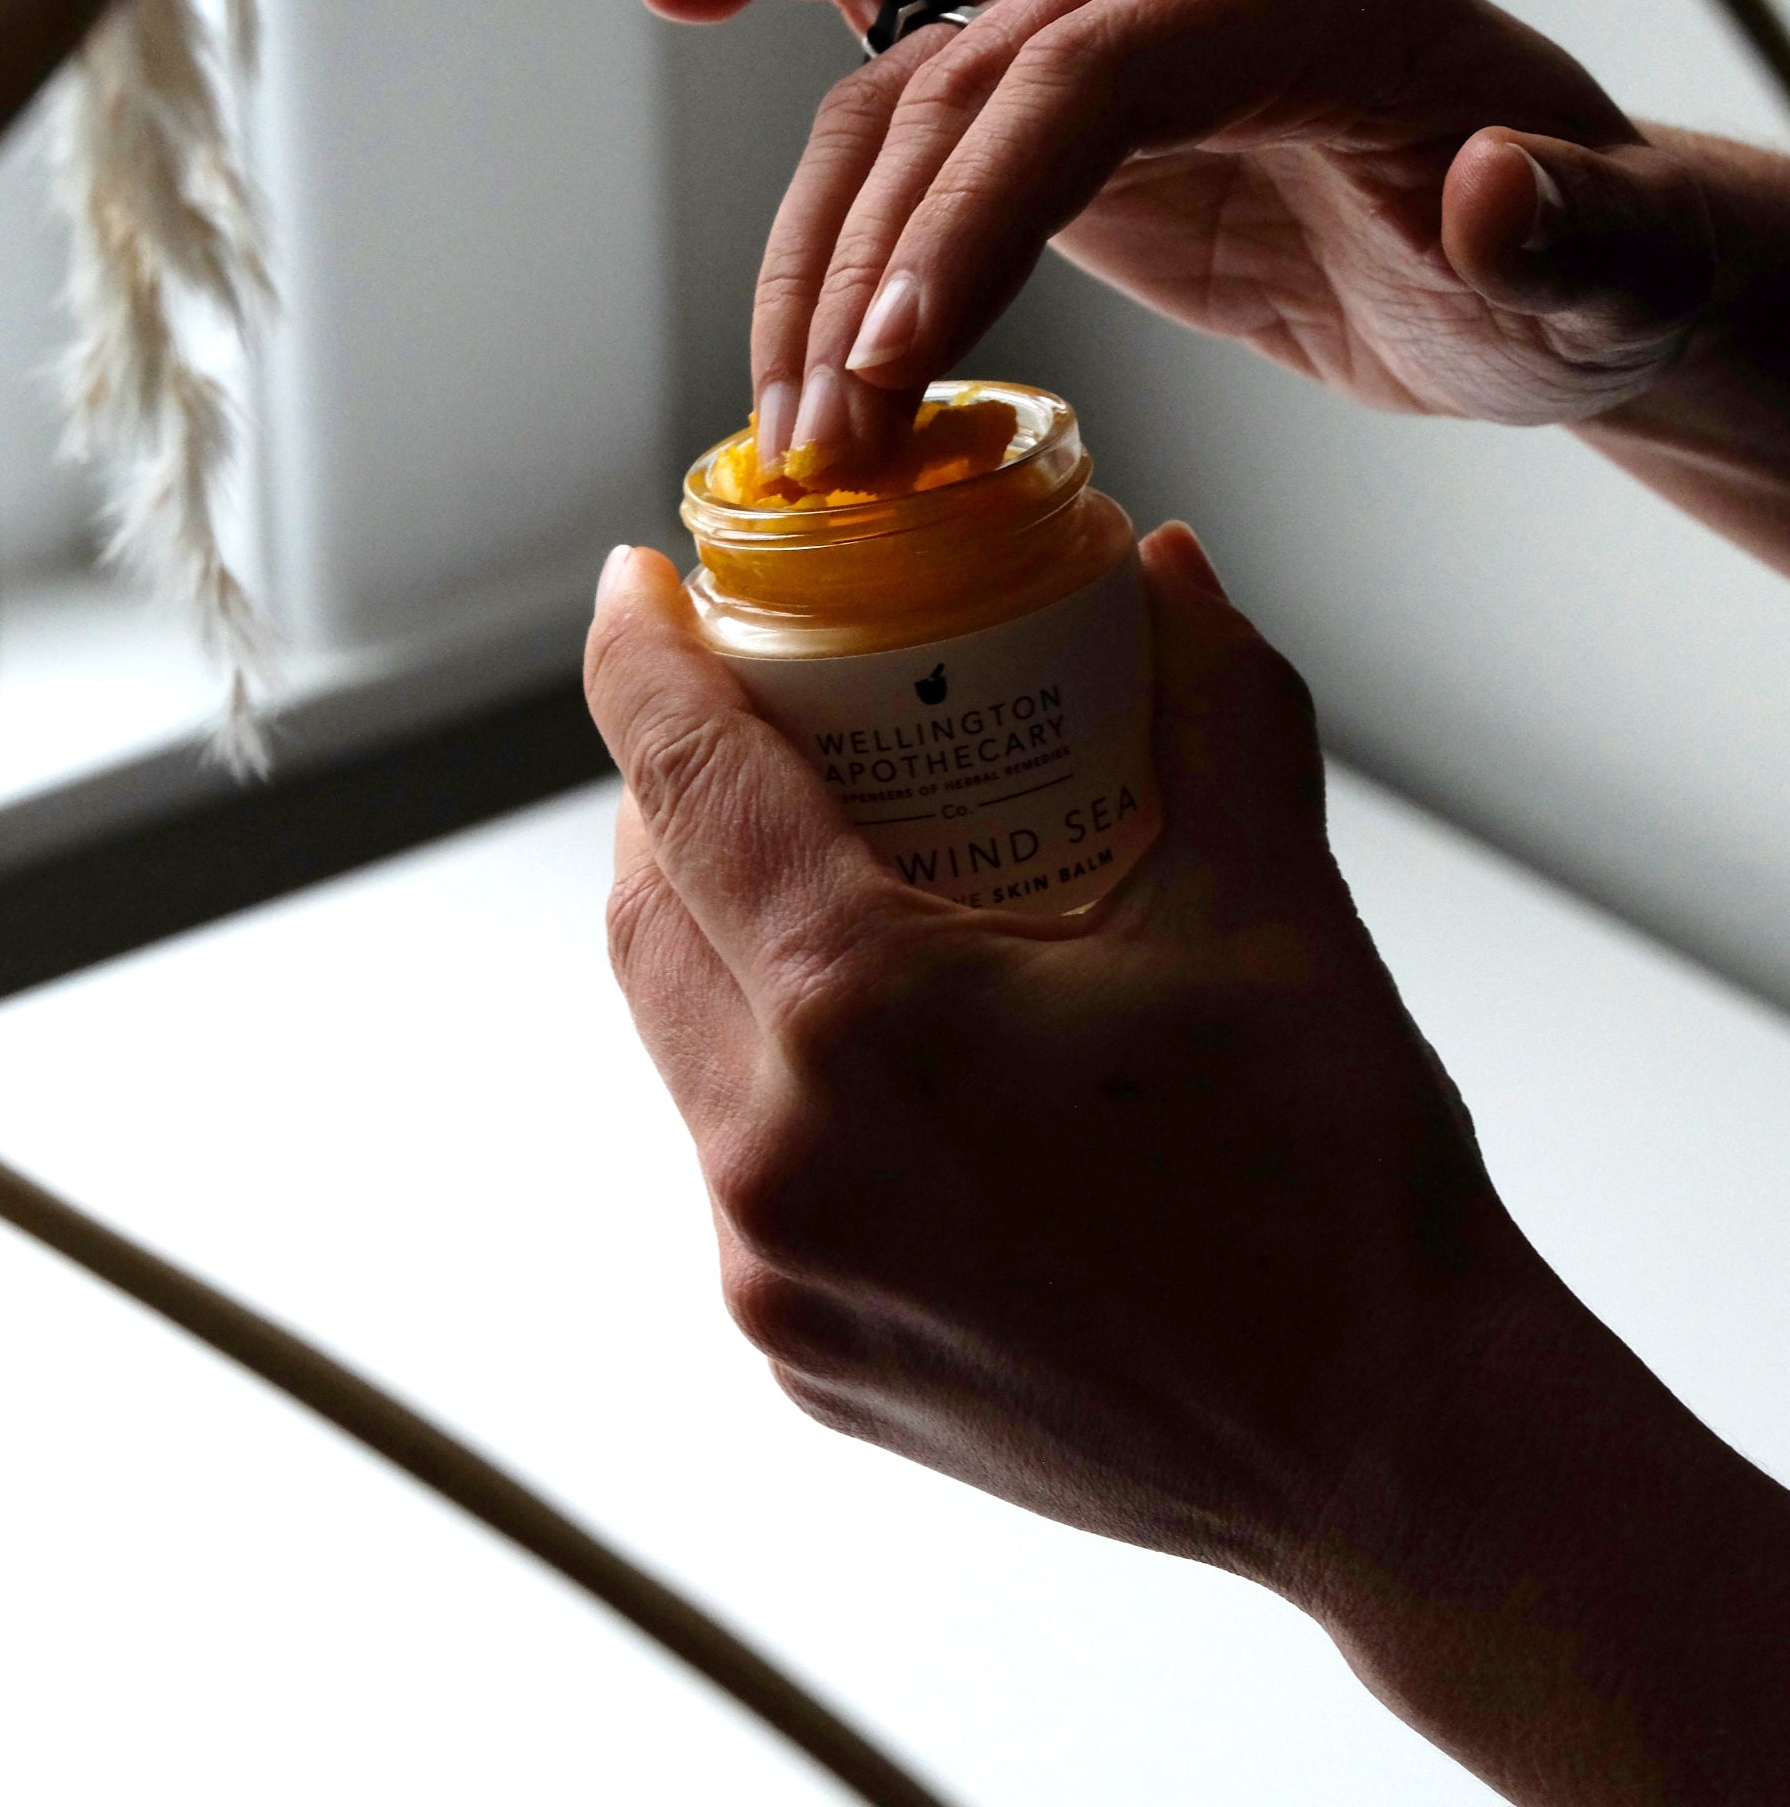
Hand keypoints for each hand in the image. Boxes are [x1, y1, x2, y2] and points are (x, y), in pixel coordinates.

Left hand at [584, 525, 1789, 1801]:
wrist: (1384, 1451)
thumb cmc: (1333, 1179)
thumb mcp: (1273, 907)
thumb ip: (1214, 705)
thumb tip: (1169, 566)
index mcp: (868, 1018)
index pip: (691, 783)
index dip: (639, 663)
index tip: (631, 588)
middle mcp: (781, 1154)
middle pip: (649, 912)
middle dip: (666, 794)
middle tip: (742, 724)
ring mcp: (777, 1273)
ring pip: (677, 1044)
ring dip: (707, 933)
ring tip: (803, 870)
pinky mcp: (802, 1354)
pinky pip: (733, 1166)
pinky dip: (763, 1072)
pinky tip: (859, 1044)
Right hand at [635, 0, 1719, 471]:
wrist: (1519, 266)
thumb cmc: (1558, 271)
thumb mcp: (1599, 279)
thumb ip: (1570, 240)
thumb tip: (1493, 192)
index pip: (1084, 81)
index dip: (967, 224)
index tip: (892, 370)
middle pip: (961, 97)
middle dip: (867, 282)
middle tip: (825, 452)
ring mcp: (1107, 1)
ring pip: (900, 96)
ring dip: (817, 257)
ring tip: (793, 421)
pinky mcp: (1059, 67)